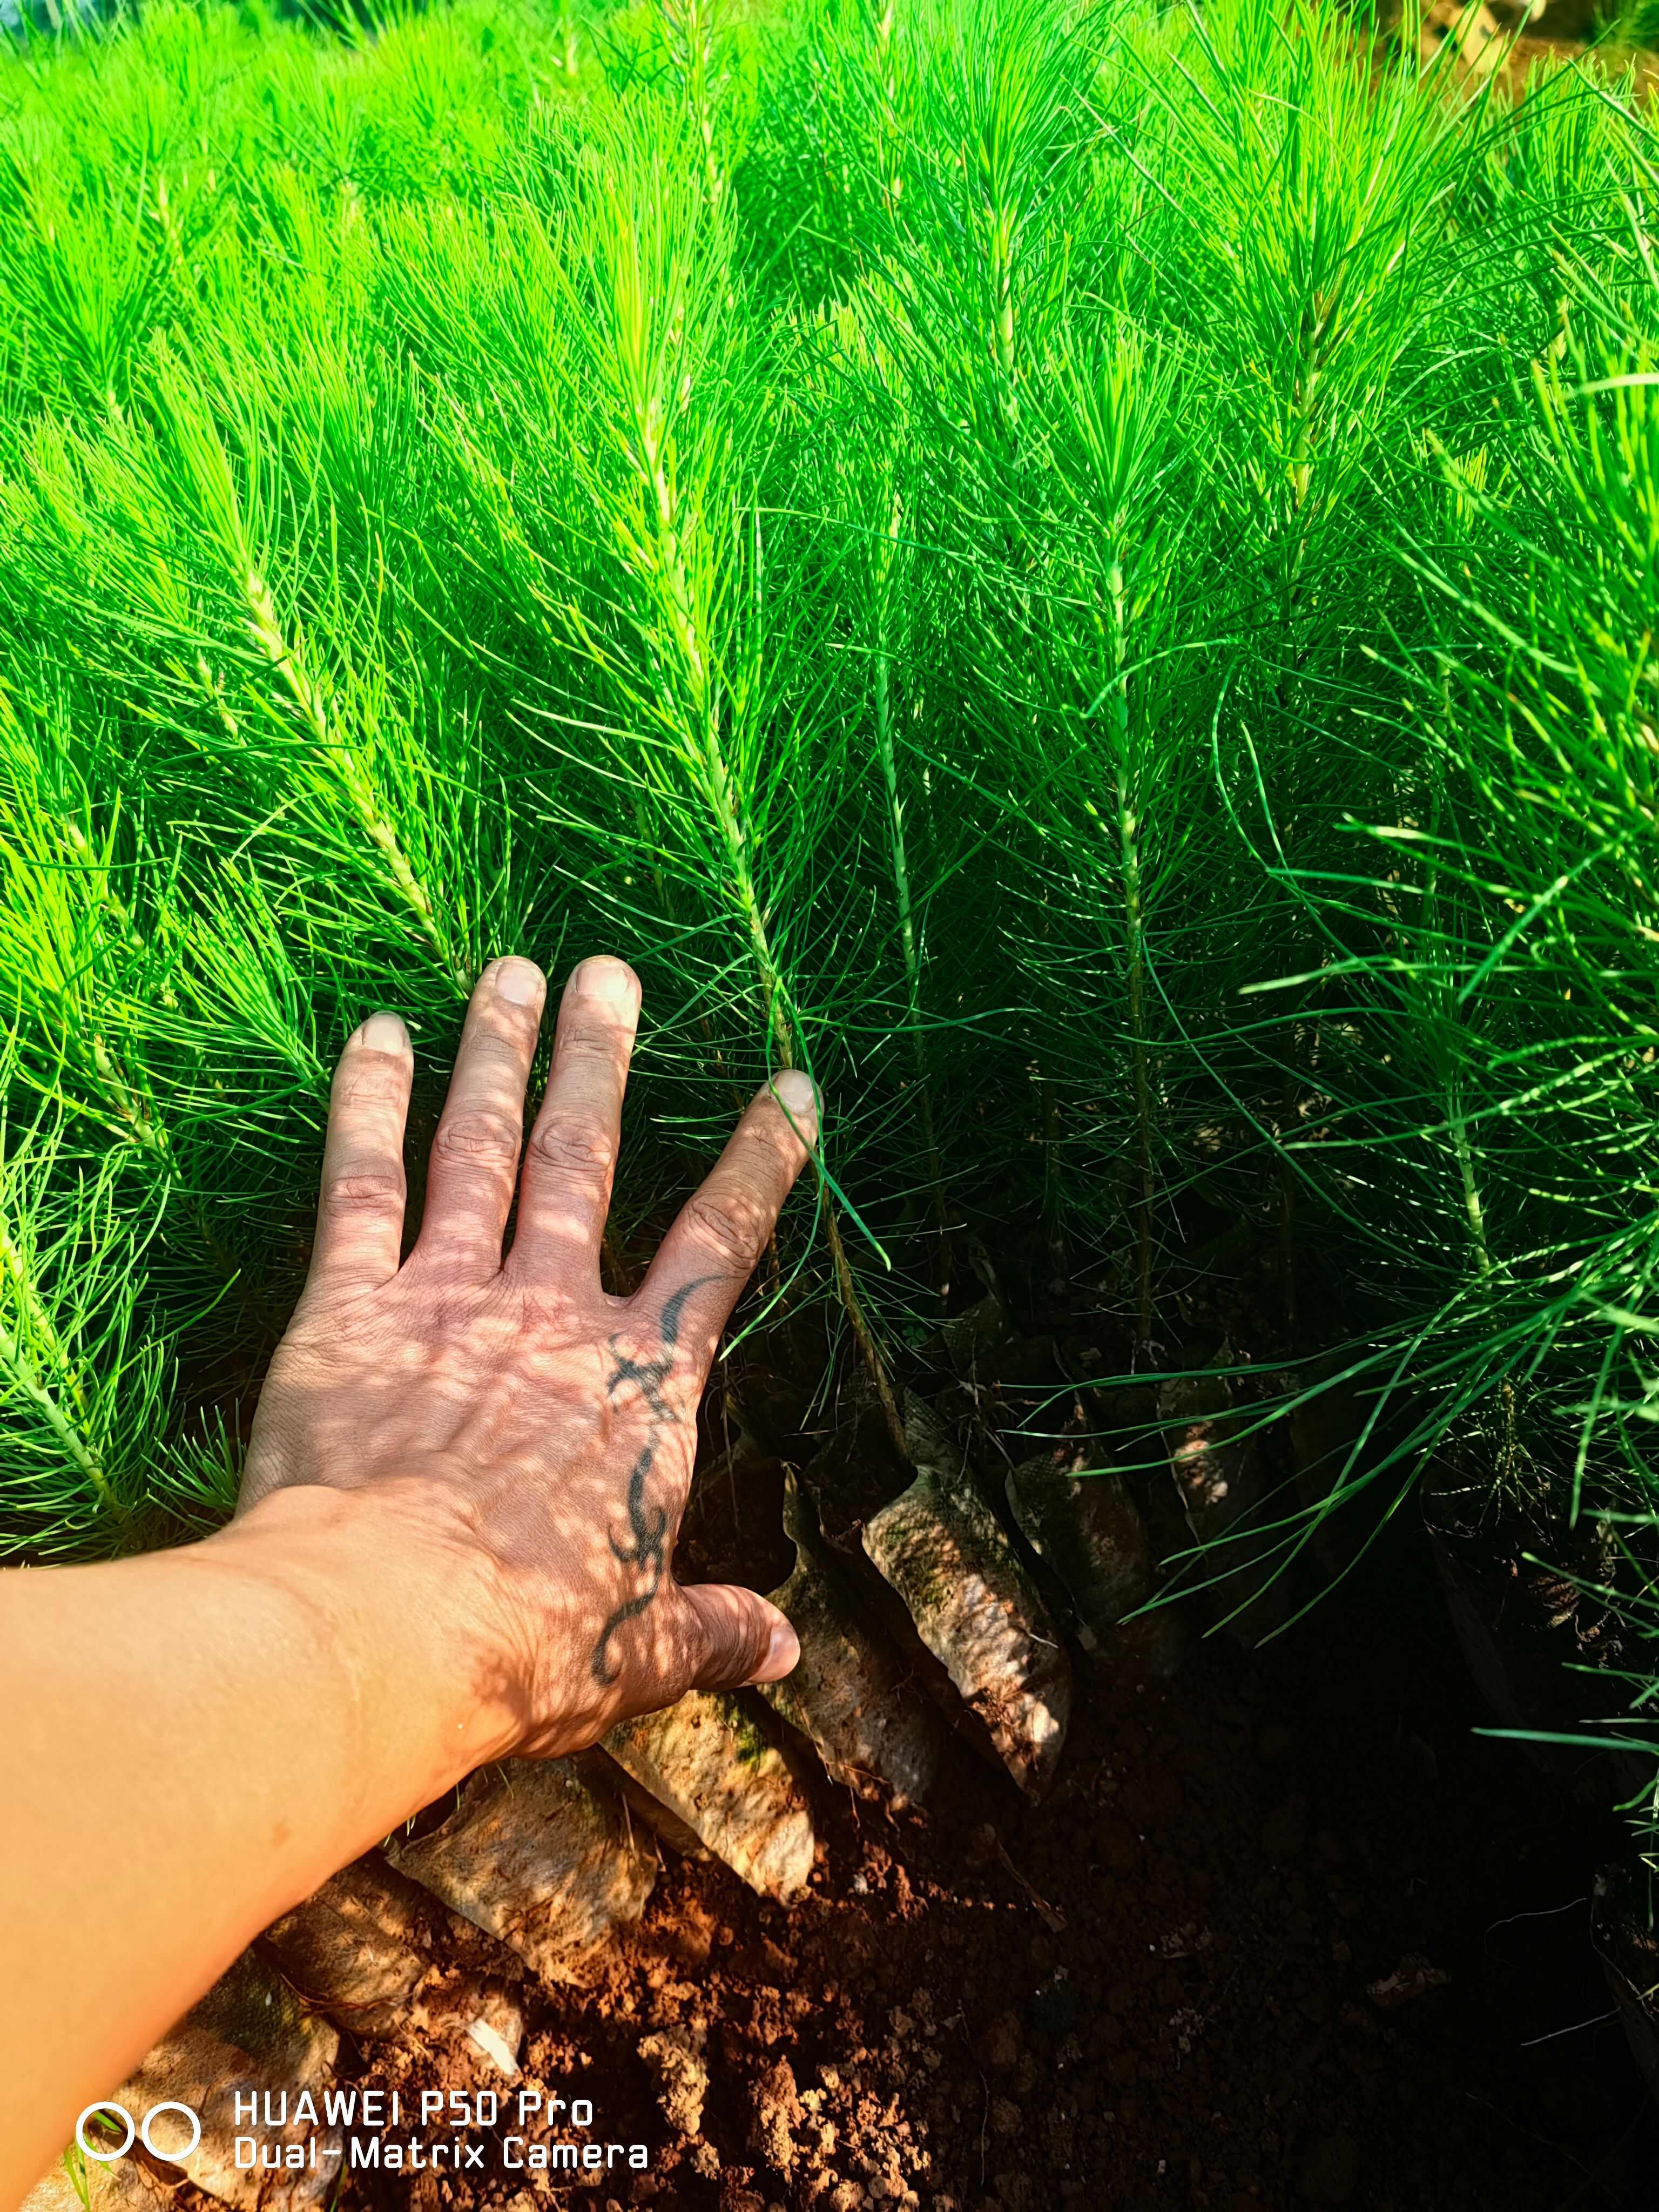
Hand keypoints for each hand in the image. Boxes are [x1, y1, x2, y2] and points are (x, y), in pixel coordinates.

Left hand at [233, 953, 812, 1764]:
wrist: (386, 1629)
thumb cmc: (523, 1642)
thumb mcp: (638, 1648)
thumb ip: (712, 1629)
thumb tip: (786, 1651)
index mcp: (639, 1383)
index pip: (718, 1247)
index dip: (759, 1162)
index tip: (791, 1084)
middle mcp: (551, 1313)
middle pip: (583, 1159)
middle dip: (599, 1061)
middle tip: (608, 973)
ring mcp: (449, 1296)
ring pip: (482, 1149)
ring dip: (499, 1056)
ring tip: (512, 969)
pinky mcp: (348, 1307)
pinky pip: (361, 1186)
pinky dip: (368, 1105)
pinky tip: (375, 1033)